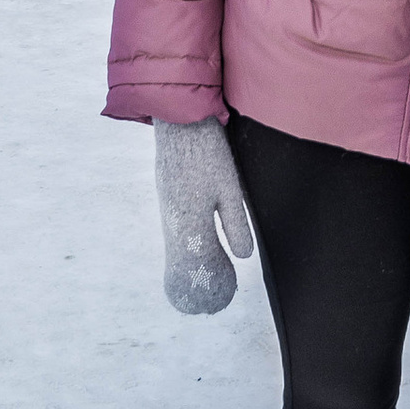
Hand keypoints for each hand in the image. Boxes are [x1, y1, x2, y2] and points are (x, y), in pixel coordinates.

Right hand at [154, 120, 254, 315]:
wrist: (180, 119)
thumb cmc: (207, 152)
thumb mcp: (229, 188)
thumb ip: (234, 223)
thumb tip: (243, 255)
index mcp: (187, 220)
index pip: (195, 264)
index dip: (208, 280)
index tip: (223, 289)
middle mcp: (171, 218)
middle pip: (183, 258)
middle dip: (200, 274)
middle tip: (220, 285)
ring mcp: (166, 205)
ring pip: (178, 243)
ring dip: (193, 257)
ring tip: (214, 266)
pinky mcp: (166, 193)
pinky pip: (176, 227)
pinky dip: (187, 240)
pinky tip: (202, 239)